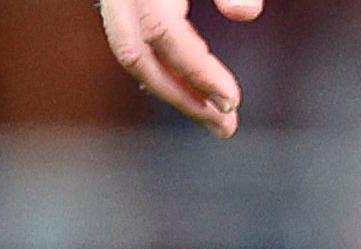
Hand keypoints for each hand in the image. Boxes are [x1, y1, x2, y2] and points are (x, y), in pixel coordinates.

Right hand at [99, 0, 253, 134]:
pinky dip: (163, 72)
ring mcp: (115, 2)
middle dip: (182, 98)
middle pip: (138, 57)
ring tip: (216, 117)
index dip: (196, 70)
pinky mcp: (124, 7)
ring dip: (174, 92)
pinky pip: (133, 45)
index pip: (162, 33)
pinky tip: (194, 92)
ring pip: (132, 55)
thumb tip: (246, 13)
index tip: (230, 99)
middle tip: (224, 125)